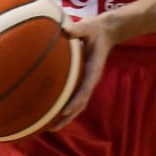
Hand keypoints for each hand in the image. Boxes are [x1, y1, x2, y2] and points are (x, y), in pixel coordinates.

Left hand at [52, 11, 122, 128]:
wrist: (106, 31)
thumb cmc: (95, 29)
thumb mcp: (88, 27)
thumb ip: (77, 29)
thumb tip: (65, 29)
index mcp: (93, 70)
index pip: (85, 90)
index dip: (75, 102)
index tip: (64, 111)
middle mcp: (89, 80)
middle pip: (80, 104)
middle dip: (67, 118)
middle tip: (52, 129)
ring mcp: (86, 81)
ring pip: (77, 104)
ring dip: (65, 116)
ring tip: (49, 127)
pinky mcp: (81, 80)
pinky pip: (73, 96)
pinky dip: (64, 106)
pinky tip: (51, 111)